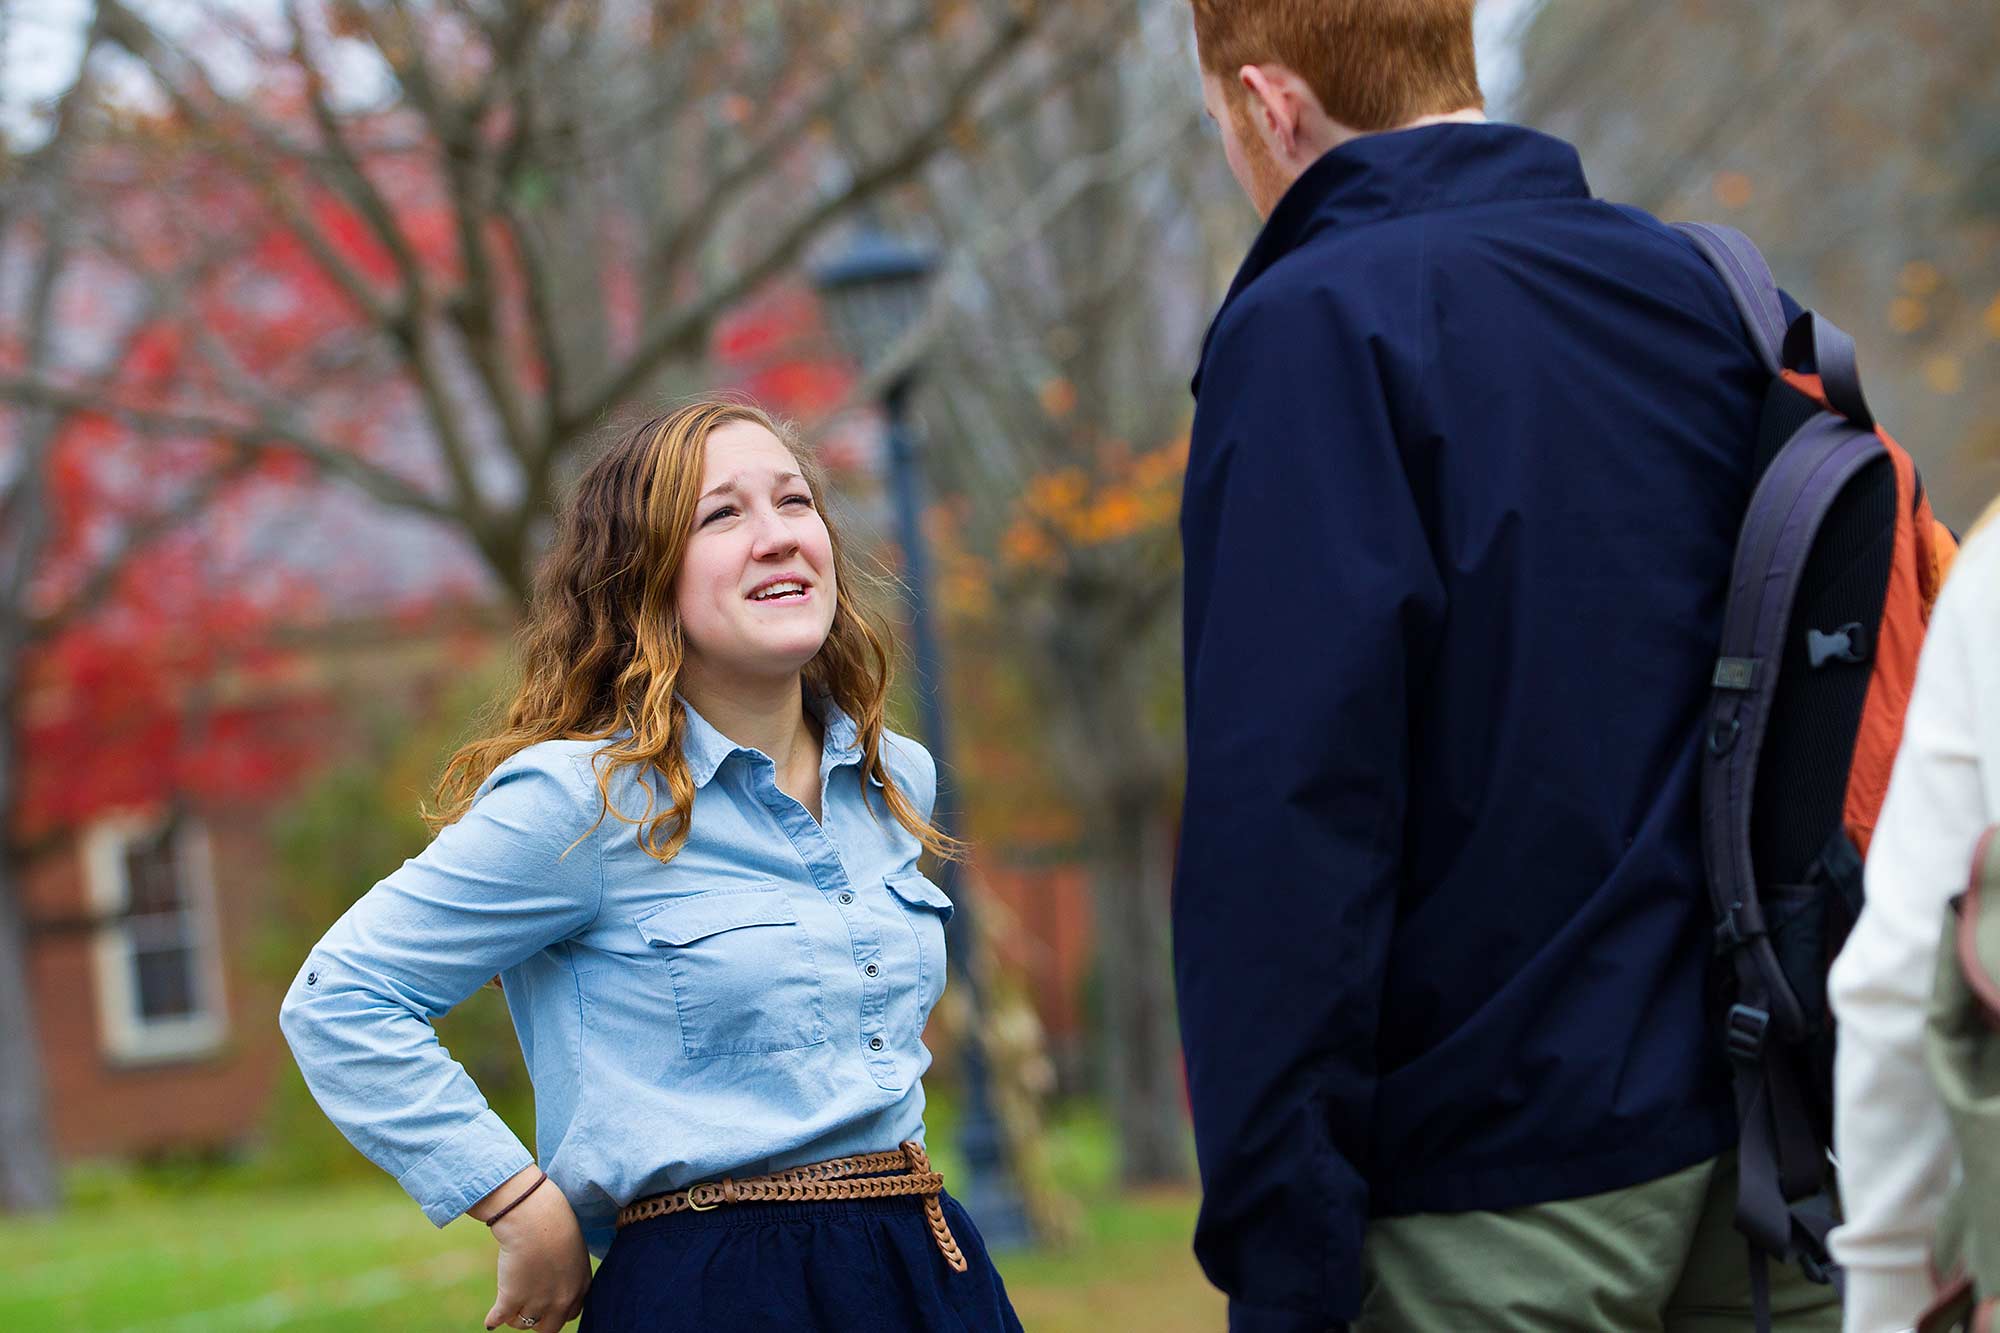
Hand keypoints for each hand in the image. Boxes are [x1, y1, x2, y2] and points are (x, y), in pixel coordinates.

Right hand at [471, 1168, 591, 1330]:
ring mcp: (538, 1303)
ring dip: (514, 1316)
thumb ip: (567, 1269)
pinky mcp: (512, 1300)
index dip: (555, 1310)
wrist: (536, 1218)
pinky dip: (493, 1319)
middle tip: (524, 1307)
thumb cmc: (552, 1223)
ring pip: (523, 1323)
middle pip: (548, 1327)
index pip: (569, 1314)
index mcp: (580, 1286)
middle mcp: (562, 1300)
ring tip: (507, 1302)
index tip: (544, 1305)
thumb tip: (553, 1277)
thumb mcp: (571, 1249)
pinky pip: (499, 1319)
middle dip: (537, 1319)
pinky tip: (492, 1317)